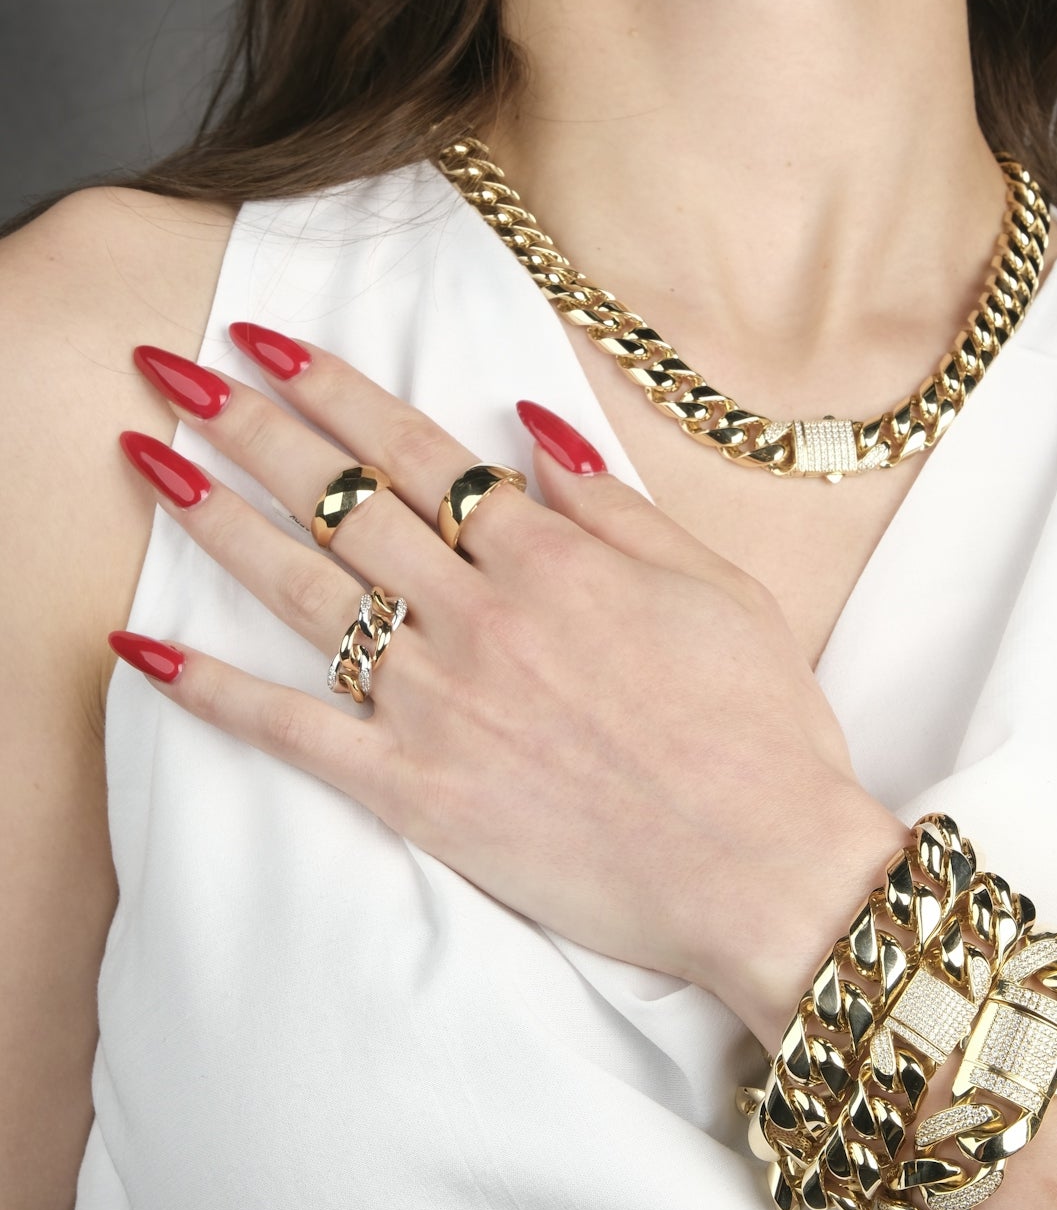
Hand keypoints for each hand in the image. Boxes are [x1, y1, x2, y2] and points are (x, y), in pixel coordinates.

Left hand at [112, 325, 908, 1048]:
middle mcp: (480, 613)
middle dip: (250, 424)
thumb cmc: (758, 726)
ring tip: (149, 462)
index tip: (268, 341)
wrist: (761, 868)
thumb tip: (531, 425)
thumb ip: (614, 501)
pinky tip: (143, 650)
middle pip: (342, 499)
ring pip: (304, 590)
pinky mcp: (416, 790)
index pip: (417, 449)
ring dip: (216, 519)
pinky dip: (213, 692)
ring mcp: (440, 700)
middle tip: (175, 370)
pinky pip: (293, 732)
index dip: (333, 387)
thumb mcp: (713, 583)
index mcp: (552, 556)